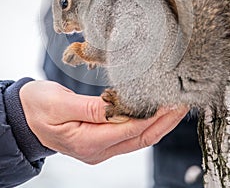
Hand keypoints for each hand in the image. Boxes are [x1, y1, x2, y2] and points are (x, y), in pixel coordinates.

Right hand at [20, 80, 187, 163]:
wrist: (26, 116)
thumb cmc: (39, 107)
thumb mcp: (60, 103)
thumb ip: (89, 108)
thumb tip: (116, 107)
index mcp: (86, 141)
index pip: (128, 130)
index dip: (151, 117)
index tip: (168, 103)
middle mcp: (97, 149)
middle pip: (139, 138)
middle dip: (163, 123)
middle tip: (180, 105)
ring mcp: (99, 147)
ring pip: (137, 138)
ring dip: (157, 124)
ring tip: (173, 108)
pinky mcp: (99, 140)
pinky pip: (128, 135)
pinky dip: (144, 124)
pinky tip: (153, 113)